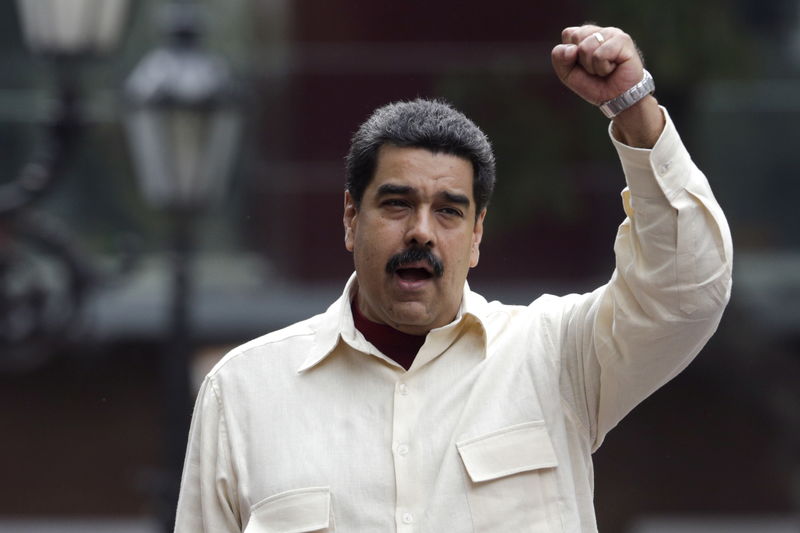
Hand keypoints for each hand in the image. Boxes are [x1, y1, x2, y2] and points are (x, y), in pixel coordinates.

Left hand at [551, 24, 664, 147]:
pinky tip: (613, 68)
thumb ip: (559, 58)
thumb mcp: (567, 73)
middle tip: (594, 68)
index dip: (570, 55)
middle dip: (581, 61)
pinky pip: (600, 55)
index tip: (583, 65)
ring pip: (586, 48)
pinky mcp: (624, 40)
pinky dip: (603, 68)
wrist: (615, 98)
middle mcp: (600, 30)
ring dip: (592, 67)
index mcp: (586, 34)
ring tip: (604, 70)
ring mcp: (613, 33)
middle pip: (576, 38)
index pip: (568, 34)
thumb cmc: (593, 84)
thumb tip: (572, 49)